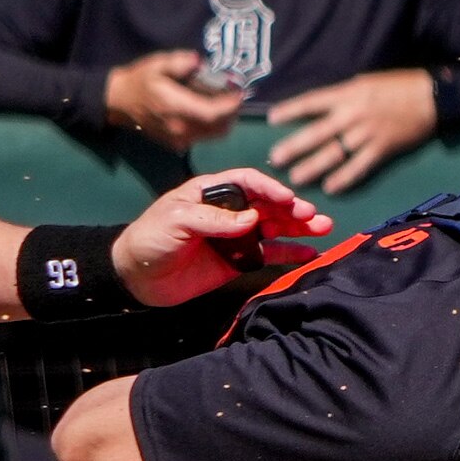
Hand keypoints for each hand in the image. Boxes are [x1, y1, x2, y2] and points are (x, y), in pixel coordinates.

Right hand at [105, 48, 245, 147]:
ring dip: (224, 121)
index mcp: (175, 108)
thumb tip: (198, 61)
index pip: (212, 113)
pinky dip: (212, 127)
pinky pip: (203, 138)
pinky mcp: (177, 144)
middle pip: (219, 128)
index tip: (240, 93)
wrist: (119, 102)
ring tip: (223, 103)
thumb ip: (179, 62)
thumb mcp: (157, 64)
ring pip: (214, 135)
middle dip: (232, 113)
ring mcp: (179, 139)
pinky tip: (208, 111)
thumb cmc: (140, 81)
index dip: (231, 106)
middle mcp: (180, 128)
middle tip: (233, 96)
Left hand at [112, 167, 333, 306]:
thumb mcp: (176, 220)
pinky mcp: (239, 261)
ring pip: (276, 228)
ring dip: (300, 228)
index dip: (270, 188)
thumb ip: (214, 219)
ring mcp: (237, 237)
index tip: (287, 199)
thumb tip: (253, 220)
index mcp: (212, 193)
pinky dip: (291, 254)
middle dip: (293, 209)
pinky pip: (270, 255)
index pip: (248, 183)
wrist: (135, 278)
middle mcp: (230, 212)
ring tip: (324, 229)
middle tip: (313, 215)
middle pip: (269, 205)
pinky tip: (310, 253)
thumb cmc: (150, 238)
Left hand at [266, 68, 439, 193]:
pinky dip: (344, 179)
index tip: (272, 119)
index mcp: (348, 93)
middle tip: (274, 159)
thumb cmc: (399, 85)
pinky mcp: (382, 149)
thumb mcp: (366, 82)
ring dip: (313, 167)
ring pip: (335, 153)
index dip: (291, 110)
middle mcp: (353, 114)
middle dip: (294, 147)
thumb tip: (323, 109)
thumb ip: (344, 96)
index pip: (312, 102)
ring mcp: (367, 133)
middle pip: (317, 133)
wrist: (433, 96)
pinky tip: (331, 188)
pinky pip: (359, 167)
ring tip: (295, 179)